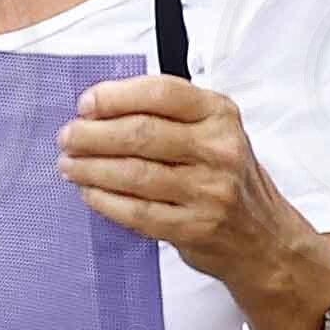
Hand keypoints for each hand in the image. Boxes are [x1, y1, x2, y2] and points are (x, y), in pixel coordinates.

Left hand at [55, 74, 329, 329]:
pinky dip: (104, 200)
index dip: (114, 96)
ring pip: (133, 173)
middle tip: (67, 137)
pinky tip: (89, 192)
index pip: (160, 92)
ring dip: (90, 168)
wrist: (262, 237)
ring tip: (69, 165)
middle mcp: (219, 149)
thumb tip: (98, 108)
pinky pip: (136, 211)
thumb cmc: (226, 178)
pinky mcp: (194, 227)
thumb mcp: (212, 132)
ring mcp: (209, 191)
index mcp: (220, 115)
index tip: (86, 104)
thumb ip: (166, 115)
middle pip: (139, 133)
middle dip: (92, 134)